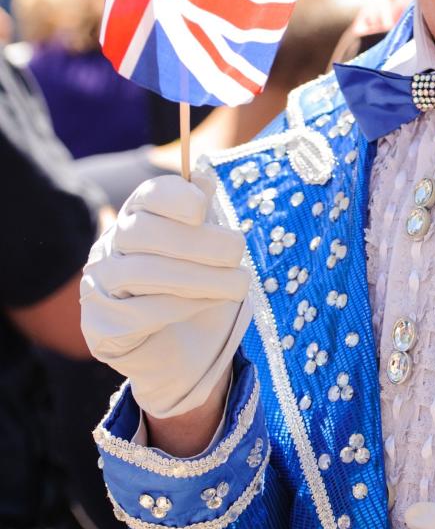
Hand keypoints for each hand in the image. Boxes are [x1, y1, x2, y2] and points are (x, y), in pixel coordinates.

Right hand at [80, 171, 250, 419]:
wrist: (182, 351)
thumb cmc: (197, 288)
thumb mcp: (209, 248)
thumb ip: (203, 215)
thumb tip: (202, 178)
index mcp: (137, 218)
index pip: (147, 196)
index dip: (173, 198)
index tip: (203, 211)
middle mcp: (110, 247)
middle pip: (143, 232)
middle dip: (196, 241)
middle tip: (238, 251)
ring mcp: (100, 287)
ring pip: (143, 273)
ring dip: (199, 277)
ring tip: (239, 283)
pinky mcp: (102, 327)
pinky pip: (141, 312)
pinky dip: (182, 306)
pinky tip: (211, 303)